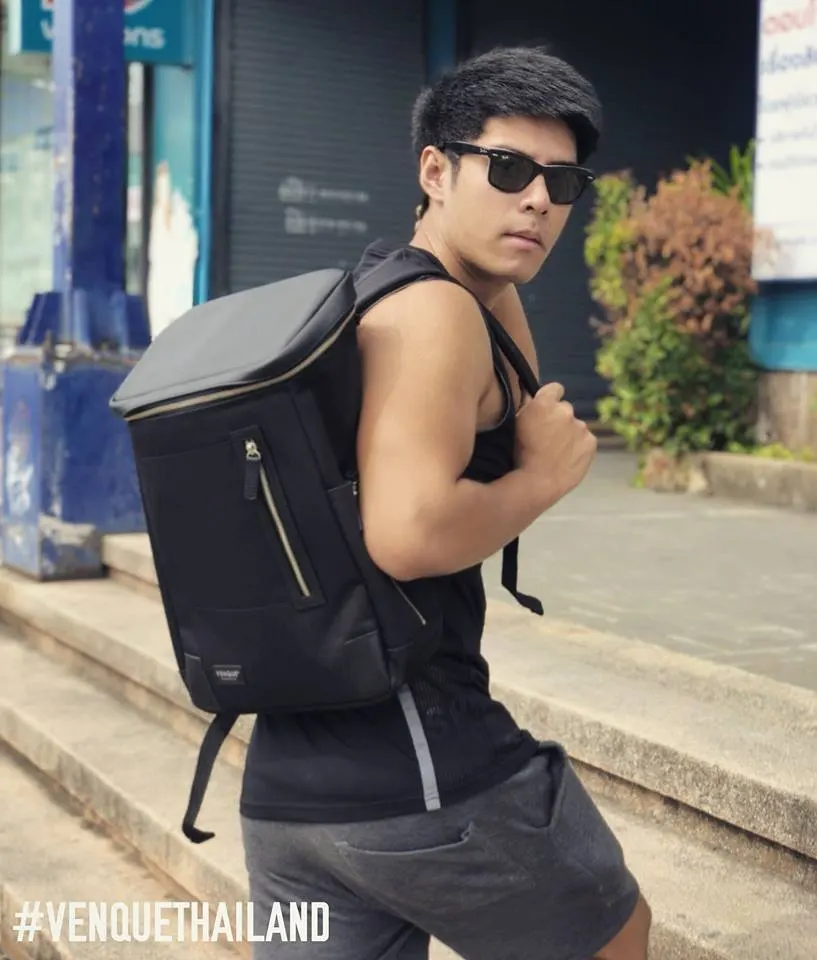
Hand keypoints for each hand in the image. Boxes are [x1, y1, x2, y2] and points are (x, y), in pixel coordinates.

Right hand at [514, 382, 596, 502]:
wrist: (538, 483)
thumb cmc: (518, 456)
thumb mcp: (514, 426)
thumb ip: (527, 409)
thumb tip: (534, 401)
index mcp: (545, 403)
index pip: (555, 388)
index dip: (550, 398)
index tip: (546, 411)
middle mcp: (565, 411)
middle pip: (564, 409)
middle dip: (558, 419)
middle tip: (548, 438)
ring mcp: (580, 427)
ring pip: (575, 427)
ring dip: (568, 435)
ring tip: (557, 453)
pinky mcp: (591, 443)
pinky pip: (585, 441)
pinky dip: (578, 448)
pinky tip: (567, 460)